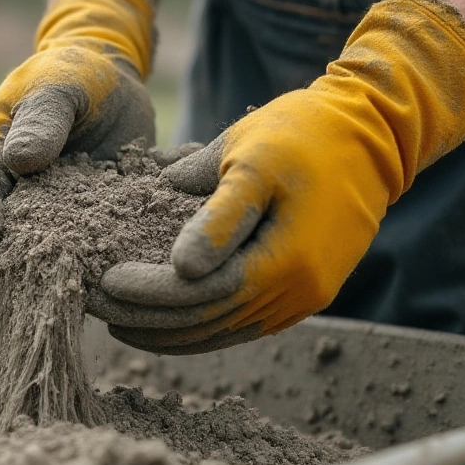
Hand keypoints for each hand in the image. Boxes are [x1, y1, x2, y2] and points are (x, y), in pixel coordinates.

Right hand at [0, 0, 155, 247]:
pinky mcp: (107, 220)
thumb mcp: (57, 87)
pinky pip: (122, 232)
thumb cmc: (72, 73)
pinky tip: (172, 218)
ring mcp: (68, 215)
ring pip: (73, 247)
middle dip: (31, 257)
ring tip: (113, 265)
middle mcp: (27, 197)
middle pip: (18, 234)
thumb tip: (19, 160)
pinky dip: (143, 231)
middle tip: (47, 274)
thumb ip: (41, 121)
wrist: (115, 80)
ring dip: (92, 259)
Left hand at [88, 0, 464, 353]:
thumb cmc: (304, 132)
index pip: (203, 295)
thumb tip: (180, 267)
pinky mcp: (300, 293)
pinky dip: (197, 323)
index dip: (150, 293)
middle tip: (92, 303)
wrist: (372, 133)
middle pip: (208, 323)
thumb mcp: (251, 158)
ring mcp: (302, 299)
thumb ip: (217, 215)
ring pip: (222, 331)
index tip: (104, 279)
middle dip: (146, 318)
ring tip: (116, 318)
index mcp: (286, 260)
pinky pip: (239, 321)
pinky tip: (161, 316)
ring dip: (167, 330)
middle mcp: (297, 294)